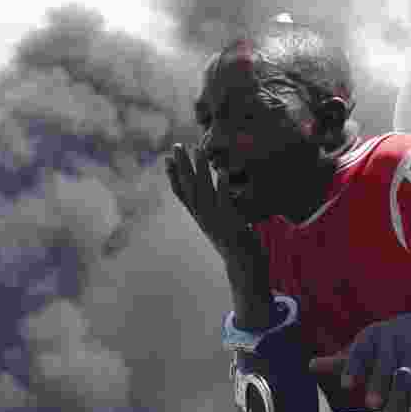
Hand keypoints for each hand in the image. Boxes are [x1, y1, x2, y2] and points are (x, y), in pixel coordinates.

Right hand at [165, 142, 258, 256]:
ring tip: (198, 150)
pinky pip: (224, 200)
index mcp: (200, 217)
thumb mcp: (220, 225)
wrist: (243, 265)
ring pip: (203, 190)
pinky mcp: (229, 222)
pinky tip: (222, 171)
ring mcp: (215, 219)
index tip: (167, 158)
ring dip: (200, 170)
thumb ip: (215, 210)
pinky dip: (222, 185)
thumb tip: (213, 196)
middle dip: (182, 166)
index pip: (181, 193)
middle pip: (189, 188)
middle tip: (177, 146)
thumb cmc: (235, 243)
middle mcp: (203, 217)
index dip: (173, 176)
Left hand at [309, 312, 410, 411]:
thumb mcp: (364, 346)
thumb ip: (340, 361)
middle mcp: (392, 341)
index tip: (345, 385)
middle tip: (371, 404)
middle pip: (385, 364)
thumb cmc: (384, 343)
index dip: (353, 367)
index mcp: (372, 336)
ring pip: (405, 377)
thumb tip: (310, 366)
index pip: (361, 351)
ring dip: (398, 399)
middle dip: (380, 383)